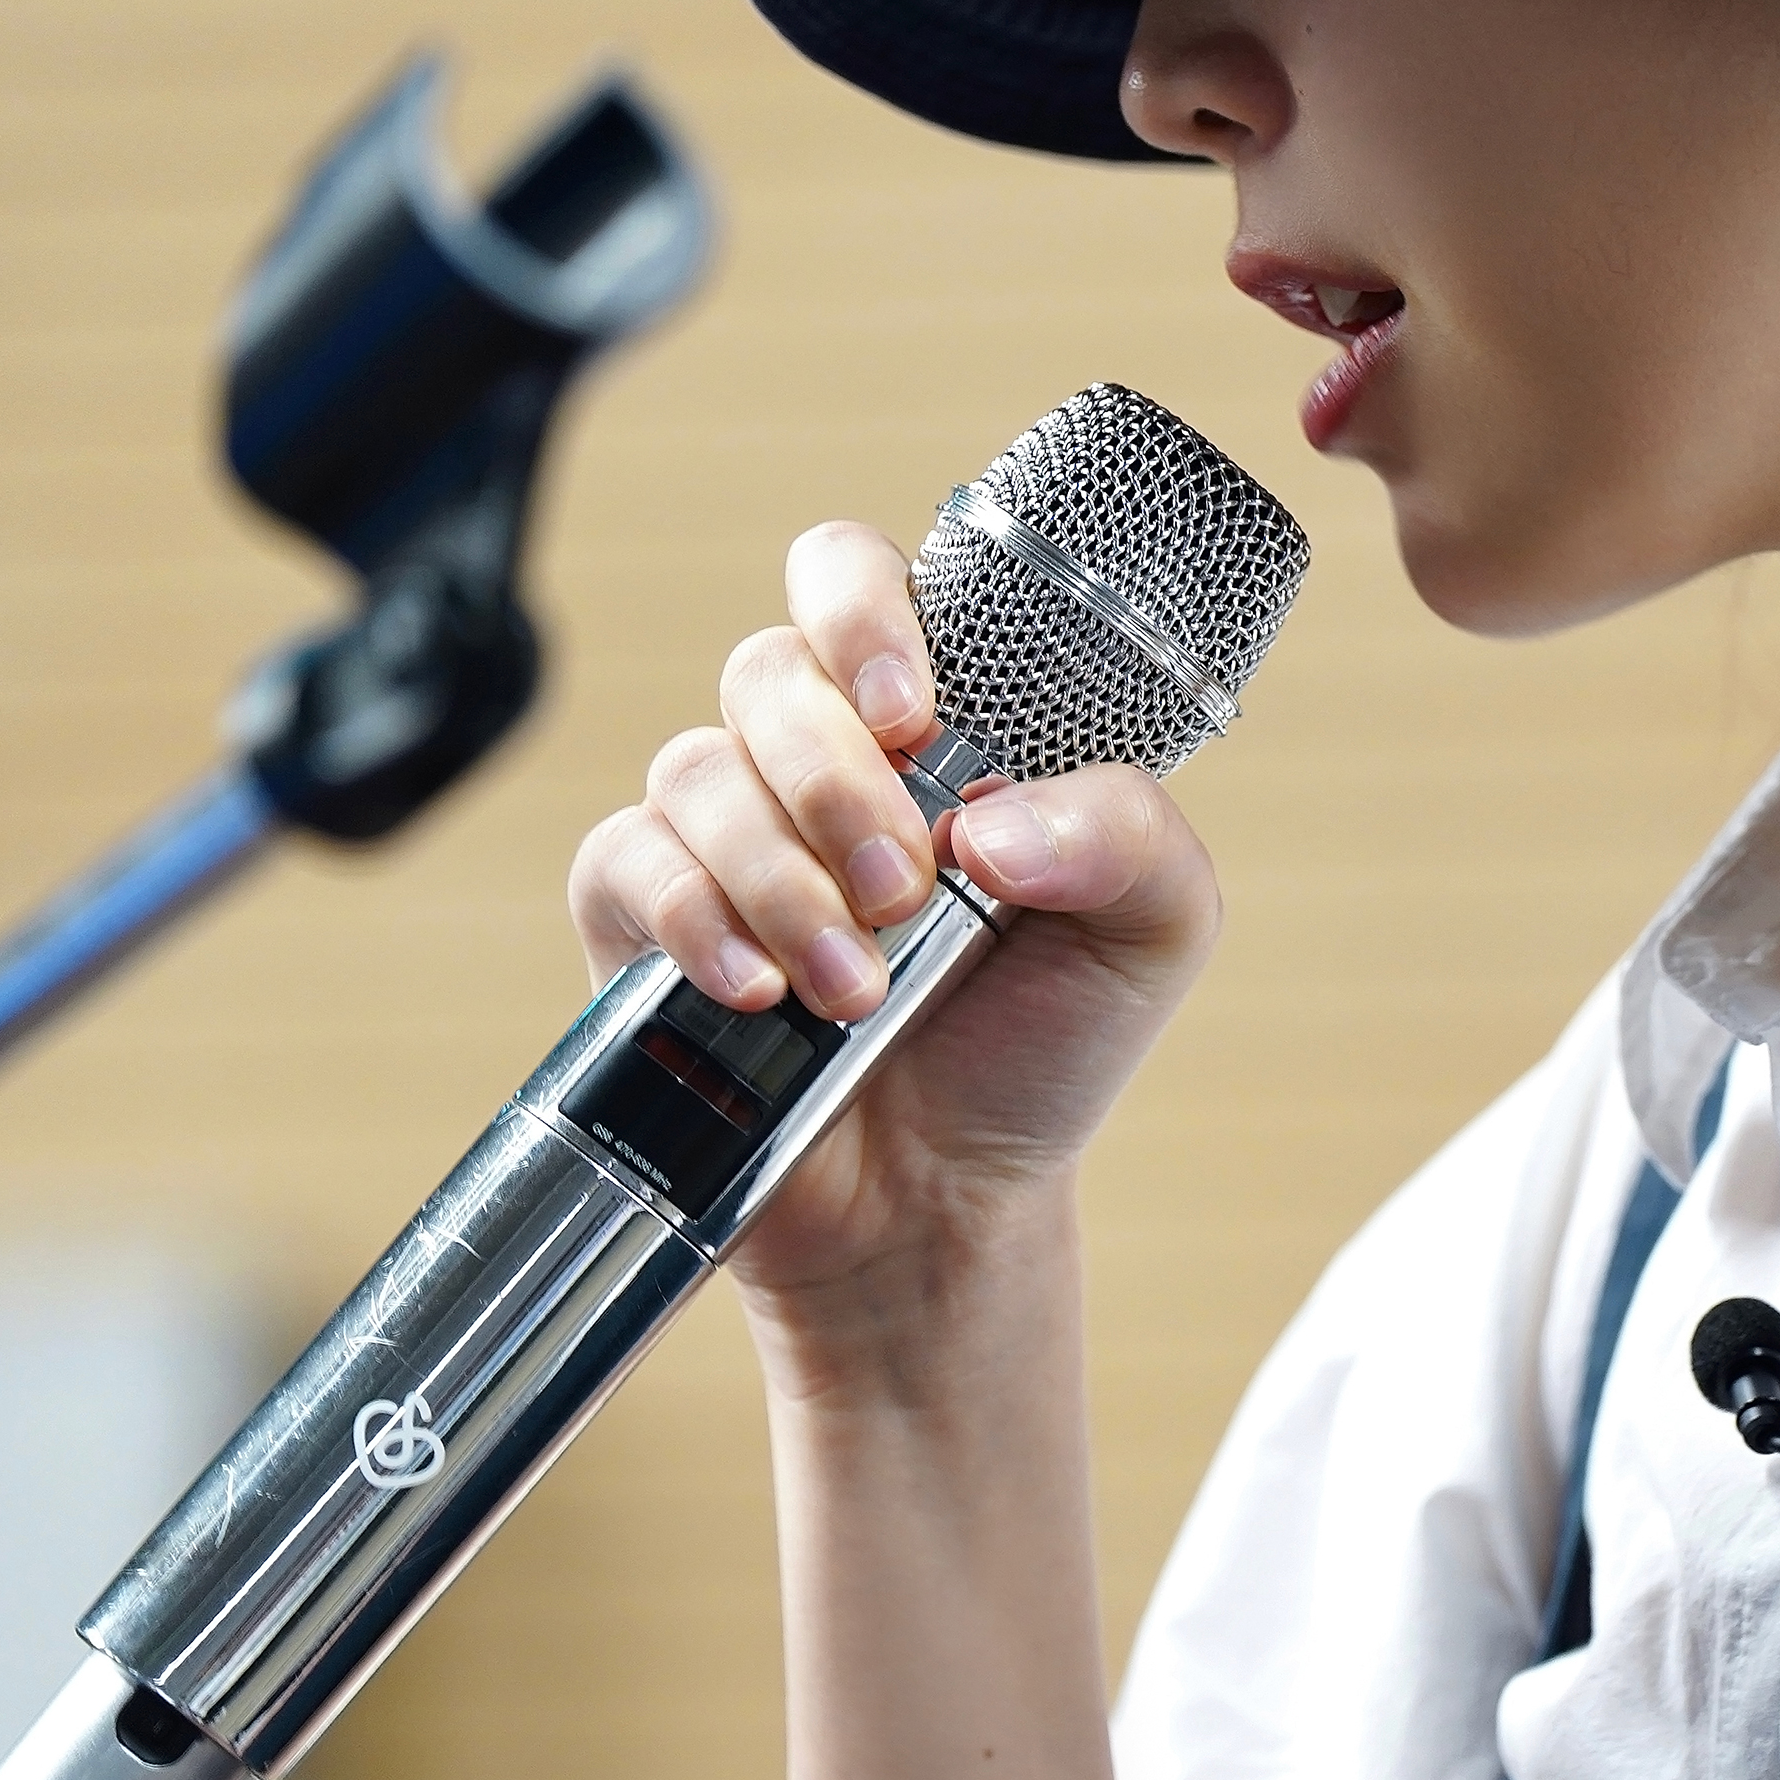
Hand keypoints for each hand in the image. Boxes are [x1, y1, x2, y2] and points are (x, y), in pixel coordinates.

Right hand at [566, 521, 1220, 1399]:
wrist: (947, 1200)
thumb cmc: (1043, 1042)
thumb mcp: (1151, 931)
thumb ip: (1125, 832)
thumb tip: (994, 816)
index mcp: (932, 722)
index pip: (854, 579)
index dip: (864, 612)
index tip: (913, 712)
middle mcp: (813, 754)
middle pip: (770, 671)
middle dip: (840, 782)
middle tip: (911, 891)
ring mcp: (720, 830)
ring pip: (699, 768)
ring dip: (786, 879)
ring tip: (859, 988)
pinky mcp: (640, 914)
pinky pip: (628, 859)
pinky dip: (700, 920)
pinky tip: (765, 993)